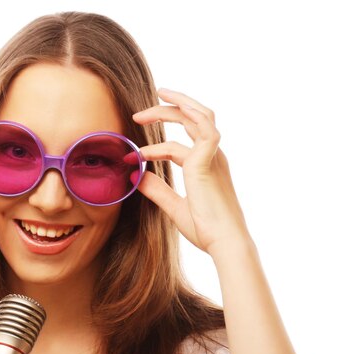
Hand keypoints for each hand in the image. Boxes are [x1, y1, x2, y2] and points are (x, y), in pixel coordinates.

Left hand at [133, 88, 251, 257]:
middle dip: (167, 109)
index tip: (132, 156)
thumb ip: (157, 190)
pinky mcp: (207, 163)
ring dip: (173, 106)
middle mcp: (213, 156)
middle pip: (194, 119)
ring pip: (198, 116)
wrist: (225, 243)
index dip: (154, 147)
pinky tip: (149, 139)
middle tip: (138, 114)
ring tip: (144, 111)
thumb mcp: (174, 207)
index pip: (182, 142)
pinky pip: (194, 134)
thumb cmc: (207, 230)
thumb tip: (136, 177)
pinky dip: (172, 131)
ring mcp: (213, 157)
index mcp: (208, 166)